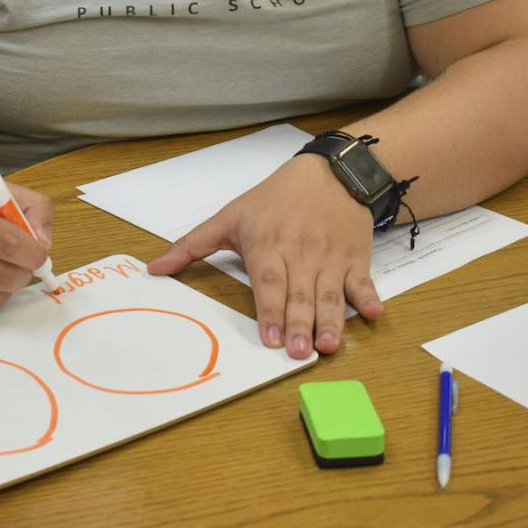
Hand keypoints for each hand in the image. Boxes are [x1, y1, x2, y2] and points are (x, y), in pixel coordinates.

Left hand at [147, 156, 383, 357]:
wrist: (328, 173)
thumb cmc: (273, 199)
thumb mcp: (229, 216)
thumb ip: (192, 246)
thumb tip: (154, 269)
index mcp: (268, 244)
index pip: (269, 282)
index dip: (271, 310)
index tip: (270, 338)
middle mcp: (300, 253)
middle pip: (300, 293)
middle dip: (300, 324)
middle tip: (299, 353)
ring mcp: (330, 257)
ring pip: (331, 294)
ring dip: (332, 321)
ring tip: (328, 346)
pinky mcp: (355, 258)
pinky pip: (363, 281)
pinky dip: (369, 297)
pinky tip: (373, 314)